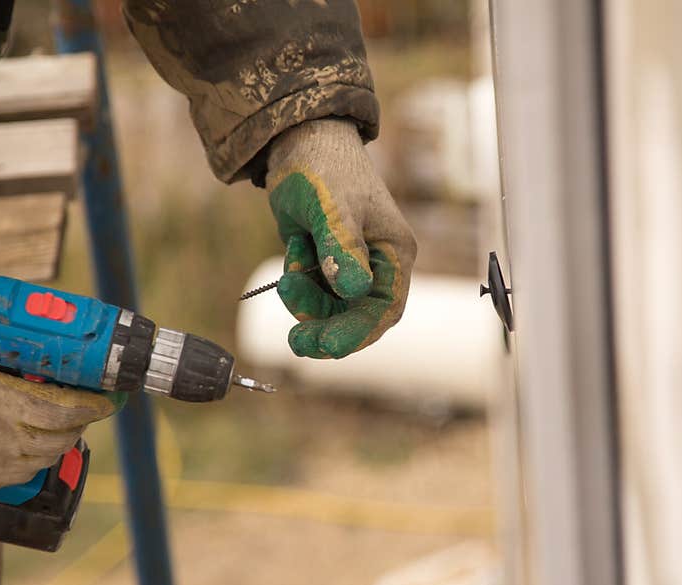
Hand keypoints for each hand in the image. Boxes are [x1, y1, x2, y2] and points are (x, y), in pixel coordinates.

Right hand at [0, 323, 124, 490]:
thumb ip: (15, 356)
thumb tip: (62, 351)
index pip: (61, 414)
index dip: (91, 408)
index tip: (107, 400)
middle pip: (57, 441)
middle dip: (79, 424)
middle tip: (86, 407)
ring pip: (41, 461)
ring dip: (58, 442)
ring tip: (61, 423)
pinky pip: (17, 475)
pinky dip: (33, 458)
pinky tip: (34, 441)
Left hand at [266, 118, 416, 358]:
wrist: (295, 140)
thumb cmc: (325, 166)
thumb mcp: (334, 208)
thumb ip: (342, 250)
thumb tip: (354, 292)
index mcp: (393, 253)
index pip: (384, 309)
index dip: (358, 333)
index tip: (327, 346)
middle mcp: (374, 264)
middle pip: (355, 316)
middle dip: (326, 328)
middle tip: (296, 342)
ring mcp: (347, 264)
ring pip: (328, 307)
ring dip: (305, 300)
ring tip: (288, 273)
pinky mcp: (323, 260)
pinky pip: (310, 289)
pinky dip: (296, 278)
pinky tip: (294, 245)